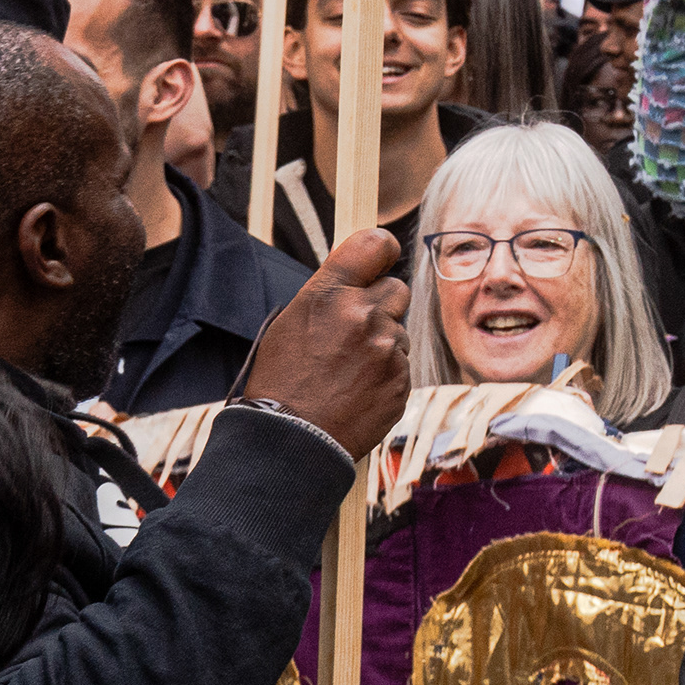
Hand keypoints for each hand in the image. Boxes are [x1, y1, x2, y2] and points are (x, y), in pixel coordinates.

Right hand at [233, 227, 410, 455]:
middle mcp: (363, 314)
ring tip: (347, 371)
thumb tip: (361, 278)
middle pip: (396, 288)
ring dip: (382, 344)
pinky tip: (357, 390)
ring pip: (399, 331)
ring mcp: (387, 348)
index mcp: (329, 295)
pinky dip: (386, 375)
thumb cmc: (281, 382)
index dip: (382, 250)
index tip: (382, 258)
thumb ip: (330, 296)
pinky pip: (402, 365)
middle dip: (381, 305)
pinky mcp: (402, 379)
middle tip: (355, 330)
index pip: (374, 244)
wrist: (290, 440)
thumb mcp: (290, 324)